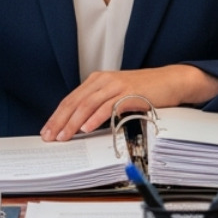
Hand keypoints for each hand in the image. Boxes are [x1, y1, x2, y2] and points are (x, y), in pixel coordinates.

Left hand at [40, 66, 217, 140]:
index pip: (71, 99)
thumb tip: (80, 124)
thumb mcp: (116, 94)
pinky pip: (108, 107)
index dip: (57, 116)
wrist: (170, 81)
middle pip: (75, 102)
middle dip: (60, 121)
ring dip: (73, 122)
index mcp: (97, 80)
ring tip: (64, 136)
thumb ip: (99, 104)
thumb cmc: (145, 90)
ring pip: (88, 105)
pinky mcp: (129, 93)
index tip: (48, 130)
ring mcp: (116, 86)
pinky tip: (87, 128)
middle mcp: (103, 80)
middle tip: (50, 136)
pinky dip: (95, 118)